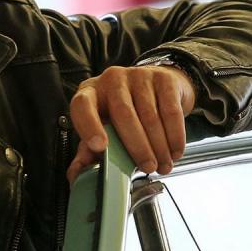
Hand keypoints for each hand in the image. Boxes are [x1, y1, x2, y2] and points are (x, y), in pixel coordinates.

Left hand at [66, 65, 195, 183]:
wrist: (157, 86)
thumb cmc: (125, 112)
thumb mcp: (104, 127)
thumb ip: (89, 150)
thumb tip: (76, 174)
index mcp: (90, 93)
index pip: (82, 105)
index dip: (89, 126)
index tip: (100, 147)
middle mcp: (112, 80)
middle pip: (123, 113)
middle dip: (138, 146)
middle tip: (148, 167)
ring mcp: (138, 75)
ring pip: (149, 115)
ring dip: (159, 146)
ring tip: (164, 165)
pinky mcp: (163, 78)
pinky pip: (170, 110)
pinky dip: (174, 135)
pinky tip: (175, 151)